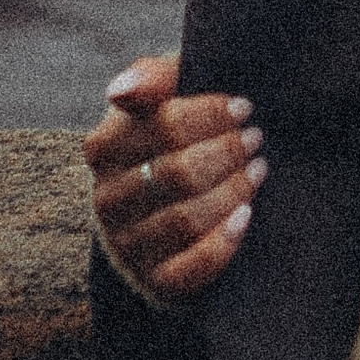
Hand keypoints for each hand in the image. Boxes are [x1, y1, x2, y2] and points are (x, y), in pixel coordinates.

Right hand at [84, 52, 266, 300]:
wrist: (169, 205)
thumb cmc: (172, 138)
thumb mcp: (164, 98)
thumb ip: (150, 78)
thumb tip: (120, 92)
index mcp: (102, 148)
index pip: (163, 125)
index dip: (211, 114)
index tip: (243, 108)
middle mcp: (106, 199)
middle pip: (179, 172)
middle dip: (227, 152)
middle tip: (255, 139)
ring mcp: (127, 244)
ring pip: (186, 219)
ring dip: (233, 191)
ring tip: (258, 171)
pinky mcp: (154, 280)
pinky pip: (189, 269)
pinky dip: (222, 243)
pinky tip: (246, 216)